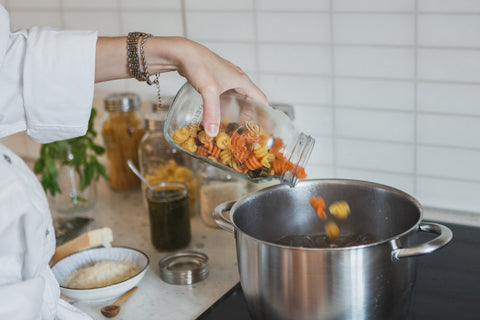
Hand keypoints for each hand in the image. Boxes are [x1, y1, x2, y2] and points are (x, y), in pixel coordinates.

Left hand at [95, 36, 266, 136]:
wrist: (182, 52)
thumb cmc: (199, 65)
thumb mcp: (208, 90)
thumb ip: (212, 112)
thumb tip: (213, 133)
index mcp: (242, 80)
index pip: (261, 99)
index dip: (265, 115)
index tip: (266, 129)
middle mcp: (236, 79)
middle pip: (250, 100)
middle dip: (250, 116)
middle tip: (248, 132)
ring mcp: (225, 79)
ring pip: (237, 98)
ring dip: (237, 111)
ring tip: (234, 126)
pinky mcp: (215, 80)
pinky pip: (225, 96)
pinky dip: (226, 106)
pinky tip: (218, 114)